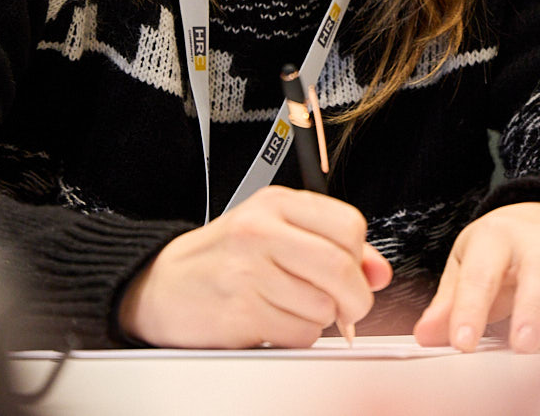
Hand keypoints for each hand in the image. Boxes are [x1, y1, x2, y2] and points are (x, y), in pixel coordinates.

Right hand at [118, 185, 391, 347]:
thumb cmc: (223, 258)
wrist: (161, 285)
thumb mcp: (275, 232)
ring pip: (322, 306)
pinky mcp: (240, 312)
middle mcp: (261, 231)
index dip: (361, 257)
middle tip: (349, 308)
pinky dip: (296, 336)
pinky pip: (297, 334)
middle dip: (354, 297)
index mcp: (276, 203)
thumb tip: (378, 271)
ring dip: (319, 319)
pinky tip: (274, 321)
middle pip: (340, 267)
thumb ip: (330, 245)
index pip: (348, 225)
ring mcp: (248, 271)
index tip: (356, 272)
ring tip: (292, 308)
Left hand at [412, 202, 539, 352]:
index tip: (462, 343)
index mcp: (496, 237)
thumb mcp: (467, 264)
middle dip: (532, 308)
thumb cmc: (498, 249)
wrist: (539, 214)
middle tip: (523, 345)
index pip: (481, 273)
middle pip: (539, 268)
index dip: (470, 309)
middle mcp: (539, 240)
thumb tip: (427, 335)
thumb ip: (450, 302)